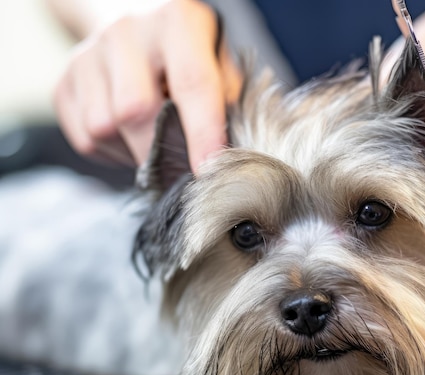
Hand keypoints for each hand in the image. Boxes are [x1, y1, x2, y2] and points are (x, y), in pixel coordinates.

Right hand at [54, 0, 241, 171]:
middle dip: (161, 152)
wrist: (133, 20)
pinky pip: (85, 138)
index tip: (209, 170)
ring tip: (154, 142)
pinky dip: (112, 152)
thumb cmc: (189, 53)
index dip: (202, 133)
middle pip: (136, 111)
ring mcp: (87, 54)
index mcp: (177, 22)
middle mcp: (127, 31)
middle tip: (180, 166)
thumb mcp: (218, 63)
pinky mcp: (63, 82)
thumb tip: (225, 154)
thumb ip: (226, 102)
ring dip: (133, 152)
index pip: (192, 83)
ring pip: (104, 128)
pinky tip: (130, 137)